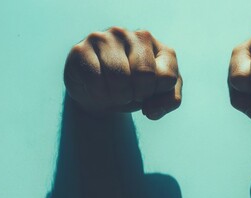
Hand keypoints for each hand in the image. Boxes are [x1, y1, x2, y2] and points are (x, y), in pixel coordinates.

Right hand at [64, 27, 181, 119]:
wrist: (100, 95)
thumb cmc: (134, 91)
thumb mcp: (159, 97)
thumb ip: (169, 102)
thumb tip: (153, 109)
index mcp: (157, 46)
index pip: (167, 76)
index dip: (157, 95)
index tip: (148, 95)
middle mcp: (133, 36)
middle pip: (144, 74)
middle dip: (138, 95)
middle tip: (130, 96)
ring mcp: (106, 39)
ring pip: (119, 77)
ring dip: (118, 97)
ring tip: (116, 94)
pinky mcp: (81, 50)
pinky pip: (95, 80)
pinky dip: (99, 95)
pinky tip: (99, 91)